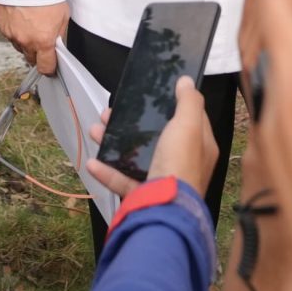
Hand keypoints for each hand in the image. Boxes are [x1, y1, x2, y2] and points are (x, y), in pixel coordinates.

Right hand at [0, 1, 67, 74]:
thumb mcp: (63, 15)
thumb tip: (58, 47)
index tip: (52, 66)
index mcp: (43, 40)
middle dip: (38, 54)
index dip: (50, 68)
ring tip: (32, 25)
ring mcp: (12, 34)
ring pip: (20, 47)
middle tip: (43, 40)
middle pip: (31, 59)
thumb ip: (60, 35)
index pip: (45, 67)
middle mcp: (26, 41)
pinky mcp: (2, 26)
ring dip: (26, 42)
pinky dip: (16, 31)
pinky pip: (10, 36)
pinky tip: (22, 19)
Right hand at [85, 75, 217, 198]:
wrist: (163, 208)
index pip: (190, 120)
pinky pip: (121, 179)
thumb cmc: (179, 163)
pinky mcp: (141, 194)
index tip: (155, 94)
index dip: (173, 105)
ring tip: (96, 129)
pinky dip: (106, 170)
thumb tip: (186, 82)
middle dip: (132, 122)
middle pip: (155, 136)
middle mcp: (181, 163)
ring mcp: (159, 179)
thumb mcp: (188, 125)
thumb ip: (189, 102)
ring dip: (113, 141)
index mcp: (199, 148)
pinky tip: (92, 162)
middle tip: (112, 111)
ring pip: (134, 156)